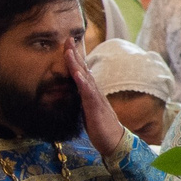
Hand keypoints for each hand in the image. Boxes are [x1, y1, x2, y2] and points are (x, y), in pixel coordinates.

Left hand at [65, 42, 126, 160]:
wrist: (114, 142)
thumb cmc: (100, 127)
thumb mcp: (87, 110)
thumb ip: (81, 99)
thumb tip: (73, 92)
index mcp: (90, 93)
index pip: (81, 72)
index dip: (74, 58)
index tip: (66, 44)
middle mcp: (94, 92)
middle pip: (83, 69)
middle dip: (74, 54)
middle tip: (67, 39)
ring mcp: (96, 98)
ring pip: (85, 77)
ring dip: (77, 64)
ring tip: (69, 51)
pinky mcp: (96, 108)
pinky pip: (88, 93)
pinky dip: (82, 82)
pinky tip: (77, 74)